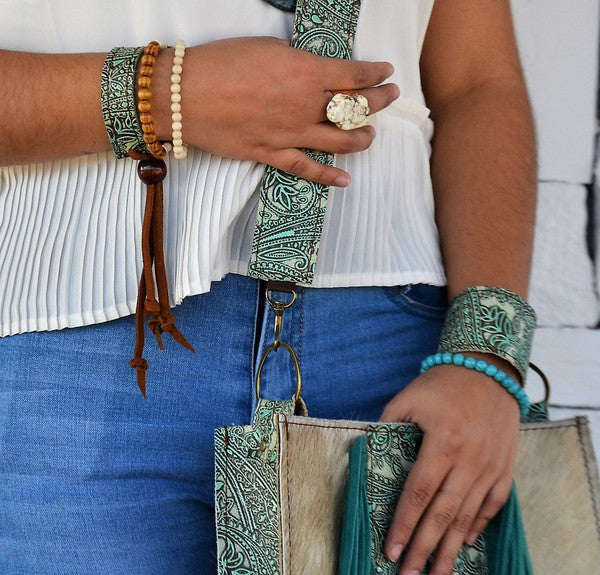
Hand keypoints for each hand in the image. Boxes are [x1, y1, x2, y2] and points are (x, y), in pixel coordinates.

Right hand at [153, 37, 398, 185]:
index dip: (375, 74)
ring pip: (340, 141)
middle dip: (379, 102)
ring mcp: (291, 134)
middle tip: (389, 97)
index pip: (354, 75)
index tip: (386, 72)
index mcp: (306, 72)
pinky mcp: (272, 154)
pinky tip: (344, 181)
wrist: (184, 95)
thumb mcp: (267, 48)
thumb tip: (313, 71)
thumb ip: (297, 62)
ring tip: (370, 135)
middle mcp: (305, 106)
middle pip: (355, 108)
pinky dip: (327, 176)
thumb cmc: (221, 63)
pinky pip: (307, 168)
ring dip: (361, 139)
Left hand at [380, 360, 519, 574]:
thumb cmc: (443, 383)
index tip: (391, 551)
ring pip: (468, 517)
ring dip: (450, 549)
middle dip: (424, 549)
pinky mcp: (506, 467)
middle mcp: (469, 460)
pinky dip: (479, 526)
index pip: (419, 493)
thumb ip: (387, 426)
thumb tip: (370, 453)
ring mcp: (491, 466)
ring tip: (437, 574)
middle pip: (443, 514)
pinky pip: (494, 505)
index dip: (404, 524)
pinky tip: (465, 544)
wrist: (488, 370)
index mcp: (443, 442)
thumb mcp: (408, 398)